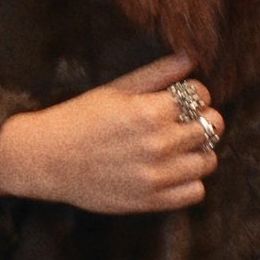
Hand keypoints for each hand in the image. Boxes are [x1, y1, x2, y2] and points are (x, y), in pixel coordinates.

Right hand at [0, 51, 221, 212]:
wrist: (47, 159)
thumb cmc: (80, 119)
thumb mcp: (117, 89)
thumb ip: (157, 74)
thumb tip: (191, 59)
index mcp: (149, 112)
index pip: (201, 95)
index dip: (195, 93)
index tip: (182, 97)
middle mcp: (158, 145)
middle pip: (211, 126)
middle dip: (202, 118)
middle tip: (185, 121)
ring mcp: (156, 176)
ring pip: (208, 161)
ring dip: (199, 151)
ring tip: (179, 148)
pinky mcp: (151, 201)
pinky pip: (195, 192)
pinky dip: (190, 181)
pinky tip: (173, 171)